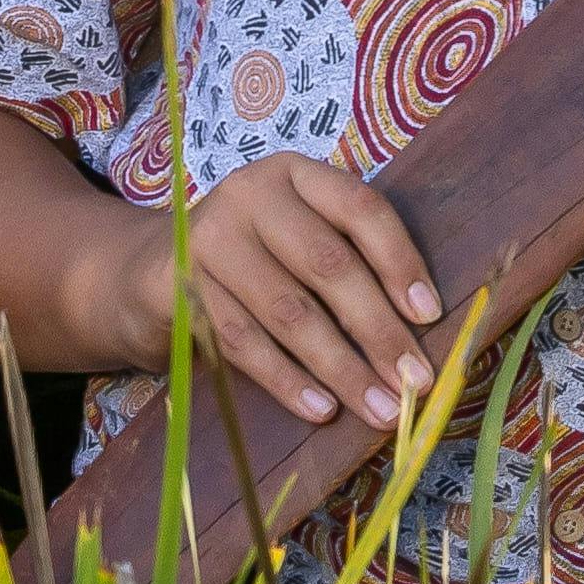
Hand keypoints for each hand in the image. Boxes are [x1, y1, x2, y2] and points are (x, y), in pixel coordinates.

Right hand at [95, 155, 446, 433]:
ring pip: (289, 311)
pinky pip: (244, 343)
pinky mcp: (180, 288)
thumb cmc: (254, 258)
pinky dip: (288, 381)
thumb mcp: (297, 236)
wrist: (154, 271)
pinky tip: (322, 409)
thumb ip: (348, 261)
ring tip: (381, 409)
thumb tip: (417, 330)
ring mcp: (210, 239)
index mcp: (294, 174)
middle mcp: (250, 195)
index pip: (359, 207)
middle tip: (416, 381)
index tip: (429, 314)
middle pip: (327, 264)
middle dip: (378, 330)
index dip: (399, 260)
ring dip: (341, 368)